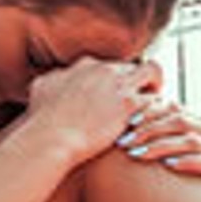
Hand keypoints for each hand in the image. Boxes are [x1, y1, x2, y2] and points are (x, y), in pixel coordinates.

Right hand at [23, 56, 164, 165]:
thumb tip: (53, 77)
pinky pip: (156, 99)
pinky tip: (159, 120)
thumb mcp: (41, 88)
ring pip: (152, 71)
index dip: (115, 80)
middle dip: (138, 82)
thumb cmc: (43, 119)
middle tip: (141, 99)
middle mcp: (102, 68)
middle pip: (131, 67)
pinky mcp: (128, 104)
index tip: (117, 94)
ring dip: (156, 84)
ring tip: (156, 102)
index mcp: (83, 65)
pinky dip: (159, 108)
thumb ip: (53, 79)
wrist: (51, 136)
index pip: (109, 66)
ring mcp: (117, 84)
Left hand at [116, 97, 200, 188]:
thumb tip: (114, 113)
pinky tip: (168, 166)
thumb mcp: (154, 150)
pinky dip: (188, 162)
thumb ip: (145, 131)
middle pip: (180, 122)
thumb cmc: (166, 177)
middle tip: (125, 143)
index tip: (125, 125)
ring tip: (139, 155)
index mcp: (195, 120)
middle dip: (149, 131)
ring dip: (162, 146)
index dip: (148, 113)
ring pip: (192, 140)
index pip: (172, 108)